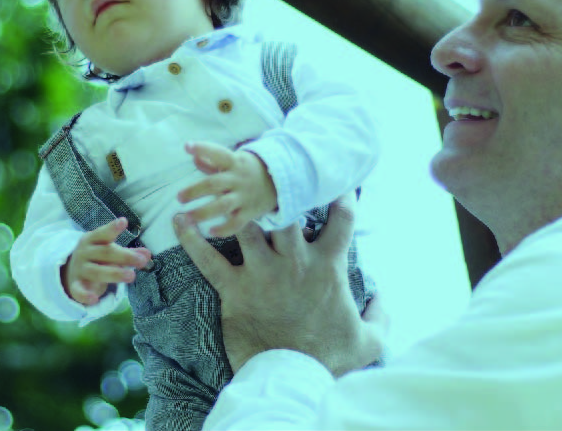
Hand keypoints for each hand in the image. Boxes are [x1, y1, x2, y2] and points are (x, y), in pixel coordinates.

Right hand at [62, 218, 152, 304]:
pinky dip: (85, 296)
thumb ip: (129, 253)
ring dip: (114, 273)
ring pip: (96, 271)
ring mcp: (79, 269)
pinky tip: (94, 300)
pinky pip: (78, 291)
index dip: (112, 228)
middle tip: (141, 261)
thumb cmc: (96, 258)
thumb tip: (147, 254)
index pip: (103, 234)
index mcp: (92, 240)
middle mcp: (84, 253)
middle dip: (124, 256)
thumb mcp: (110, 251)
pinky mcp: (75, 285)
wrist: (69, 271)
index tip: (123, 222)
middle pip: (104, 253)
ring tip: (131, 276)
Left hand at [172, 199, 383, 375]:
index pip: (341, 218)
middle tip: (271, 182)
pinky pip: (206, 258)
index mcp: (328, 266)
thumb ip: (380, 314)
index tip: (335, 183)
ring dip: (237, 210)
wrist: (294, 379)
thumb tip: (382, 298)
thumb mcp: (369, 340)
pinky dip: (190, 238)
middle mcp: (294, 261)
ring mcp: (261, 272)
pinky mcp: (234, 288)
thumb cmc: (330, 359)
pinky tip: (179, 219)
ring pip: (247, 225)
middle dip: (280, 193)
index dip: (341, 194)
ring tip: (225, 193)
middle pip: (287, 209)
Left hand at [177, 141, 276, 237]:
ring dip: (203, 212)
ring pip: (222, 206)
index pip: (217, 153)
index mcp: (234, 162)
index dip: (203, 149)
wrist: (280, 183)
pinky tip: (210, 231)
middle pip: (214, 184)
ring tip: (187, 217)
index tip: (187, 146)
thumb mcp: (233, 161)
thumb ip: (212, 161)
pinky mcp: (250, 212)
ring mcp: (244, 196)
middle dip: (195, 191)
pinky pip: (236, 223)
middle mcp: (238, 179)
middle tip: (179, 197)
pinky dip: (224, 229)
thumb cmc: (248, 170)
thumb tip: (193, 157)